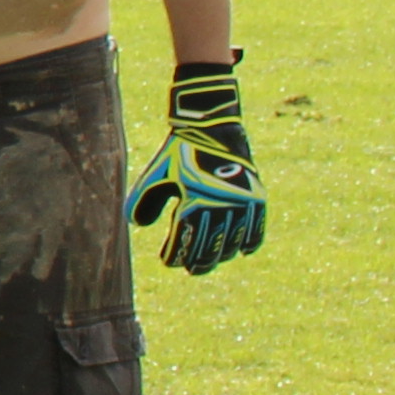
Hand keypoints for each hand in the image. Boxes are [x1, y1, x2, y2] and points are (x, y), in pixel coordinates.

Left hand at [130, 59, 266, 273]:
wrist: (211, 125)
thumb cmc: (179, 151)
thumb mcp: (156, 174)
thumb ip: (142, 200)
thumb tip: (137, 226)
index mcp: (193, 200)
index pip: (184, 240)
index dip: (175, 255)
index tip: (168, 262)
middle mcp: (220, 205)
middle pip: (209, 248)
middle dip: (198, 262)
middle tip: (190, 268)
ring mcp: (242, 202)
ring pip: (233, 243)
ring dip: (221, 255)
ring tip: (211, 261)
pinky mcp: (257, 197)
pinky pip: (257, 229)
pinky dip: (250, 242)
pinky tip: (242, 251)